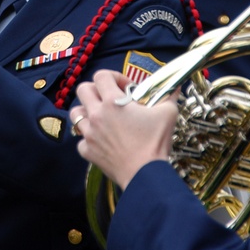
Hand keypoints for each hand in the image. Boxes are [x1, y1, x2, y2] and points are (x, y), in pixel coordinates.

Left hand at [72, 69, 176, 189]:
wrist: (145, 174)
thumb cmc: (155, 143)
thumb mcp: (168, 113)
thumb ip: (168, 95)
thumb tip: (173, 87)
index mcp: (113, 102)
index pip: (101, 76)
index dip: (114, 77)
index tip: (126, 88)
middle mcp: (96, 115)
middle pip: (83, 90)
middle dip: (96, 90)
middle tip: (110, 98)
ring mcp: (89, 134)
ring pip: (76, 114)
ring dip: (87, 112)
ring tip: (102, 117)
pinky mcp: (88, 151)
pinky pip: (81, 140)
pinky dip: (89, 139)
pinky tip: (103, 140)